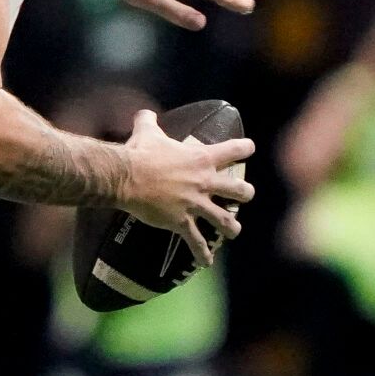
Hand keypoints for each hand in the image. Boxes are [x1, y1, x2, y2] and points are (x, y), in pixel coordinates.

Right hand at [117, 109, 255, 266]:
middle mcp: (205, 182)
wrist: (126, 177)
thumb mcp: (147, 132)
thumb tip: (144, 113)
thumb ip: (149, 121)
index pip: (234, 150)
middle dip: (244, 194)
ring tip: (232, 231)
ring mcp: (196, 204)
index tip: (248, 148)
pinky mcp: (181, 221)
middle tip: (242, 195)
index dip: (244, 148)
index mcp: (201, 158)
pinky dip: (201, 254)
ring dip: (231, 228)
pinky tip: (205, 263)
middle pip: (241, 191)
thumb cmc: (139, 152)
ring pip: (225, 221)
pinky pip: (196, 242)